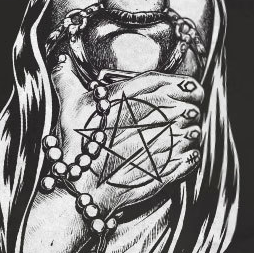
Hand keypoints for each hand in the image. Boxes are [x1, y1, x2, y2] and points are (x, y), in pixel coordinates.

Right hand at [49, 57, 202, 215]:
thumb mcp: (68, 109)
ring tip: (193, 130)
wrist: (78, 192)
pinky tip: (190, 154)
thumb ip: (66, 80)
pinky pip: (186, 161)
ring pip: (187, 133)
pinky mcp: (161, 173)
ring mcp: (155, 148)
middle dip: (189, 108)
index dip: (180, 85)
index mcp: (125, 103)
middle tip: (193, 109)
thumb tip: (60, 60)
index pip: (163, 85)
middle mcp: (143, 122)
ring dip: (192, 131)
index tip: (190, 86)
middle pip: (179, 107)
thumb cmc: (73, 151)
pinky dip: (191, 157)